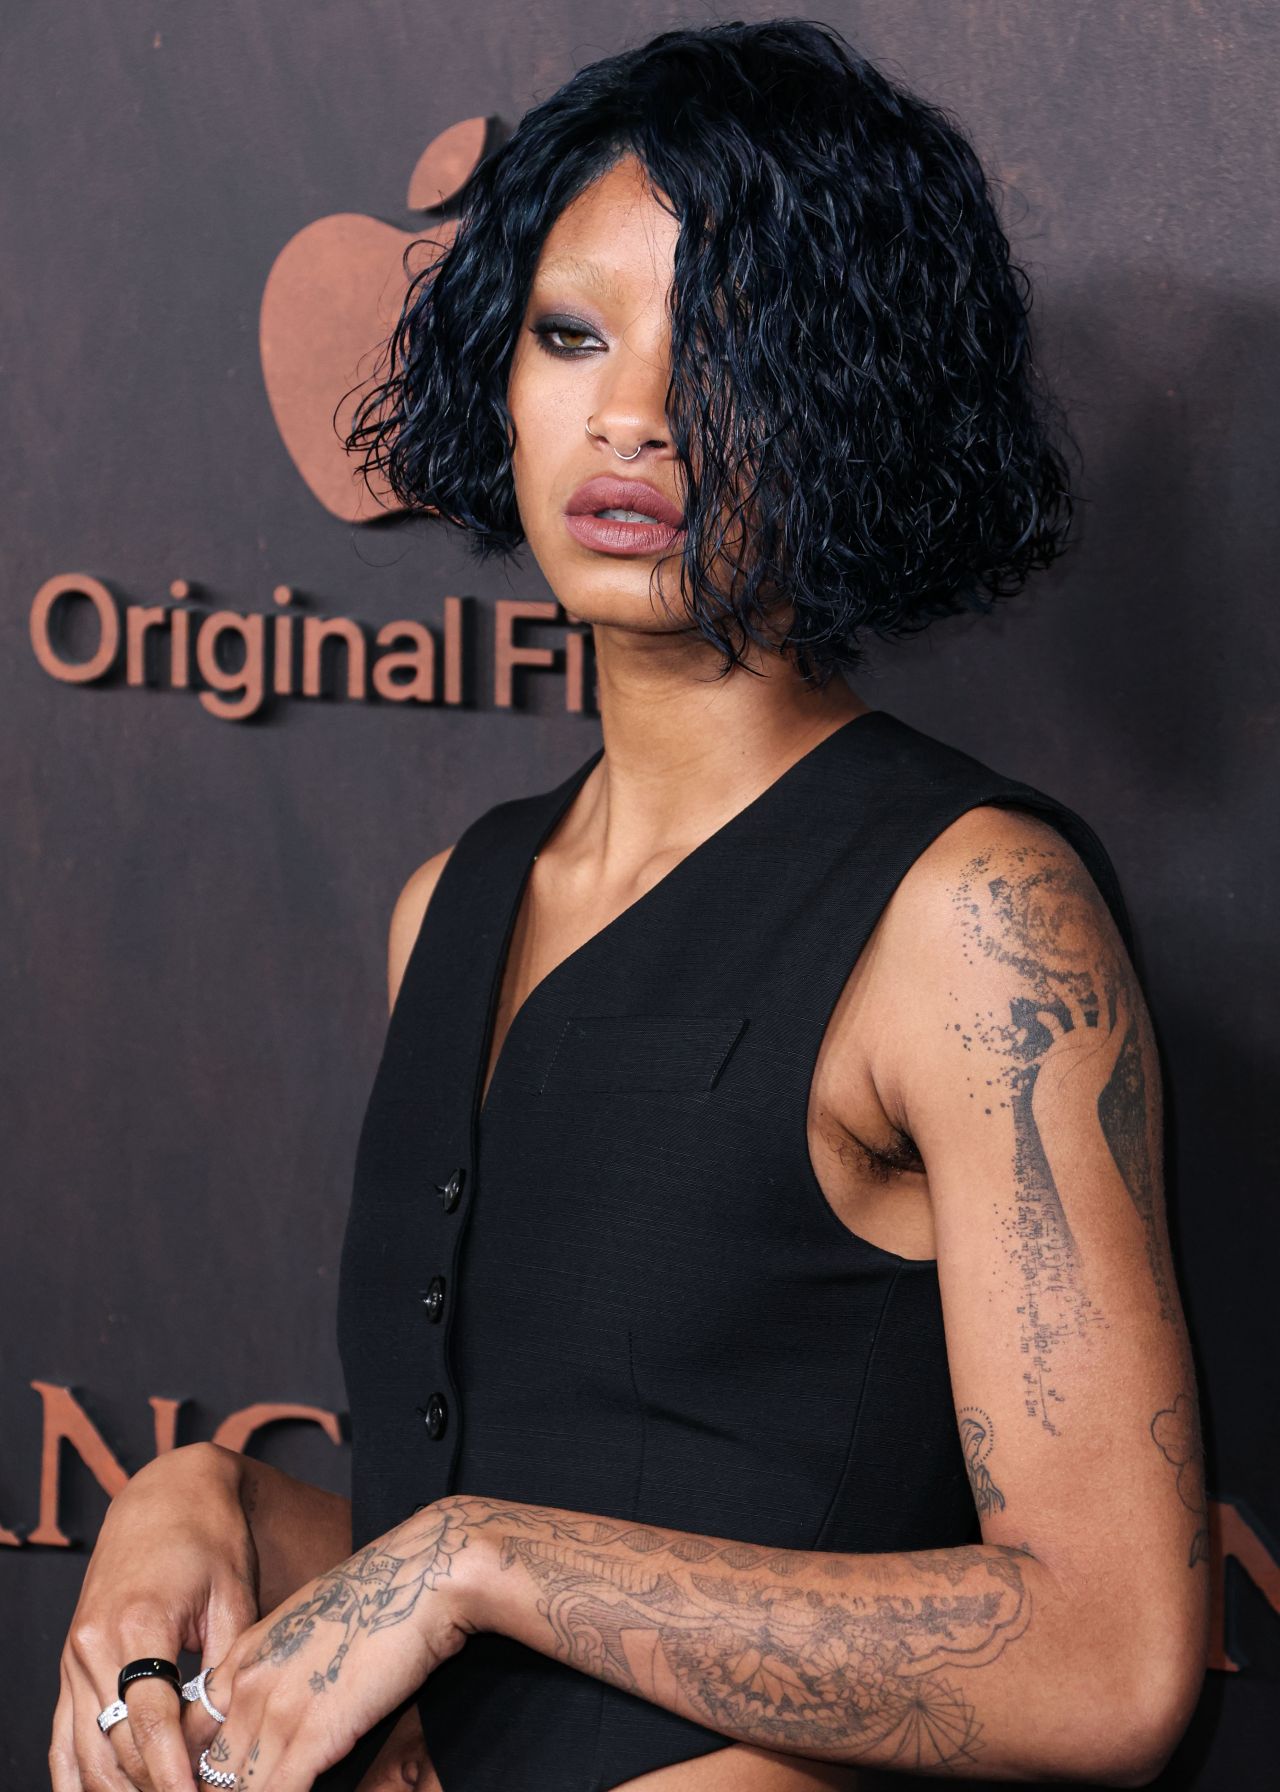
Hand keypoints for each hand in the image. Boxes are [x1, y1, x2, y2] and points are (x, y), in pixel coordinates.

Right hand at [50, 1442, 258, 1791]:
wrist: (166, 1495)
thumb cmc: (211, 1539)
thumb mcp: (234, 1594)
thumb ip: (225, 1667)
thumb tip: (222, 1737)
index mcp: (137, 1623)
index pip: (150, 1722)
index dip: (174, 1775)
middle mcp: (93, 1646)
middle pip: (116, 1746)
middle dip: (155, 1788)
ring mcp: (73, 1658)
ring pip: (85, 1754)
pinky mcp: (69, 1665)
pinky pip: (62, 1739)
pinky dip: (78, 1780)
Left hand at [199, 1503, 474, 1787]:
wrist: (418, 1575)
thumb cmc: (375, 1598)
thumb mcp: (304, 1628)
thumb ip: (277, 1671)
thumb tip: (276, 1715)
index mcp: (242, 1657)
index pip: (192, 1733)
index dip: (198, 1769)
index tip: (212, 1783)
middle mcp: (247, 1683)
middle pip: (208, 1770)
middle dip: (216, 1791)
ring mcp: (276, 1710)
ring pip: (236, 1790)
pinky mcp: (313, 1734)